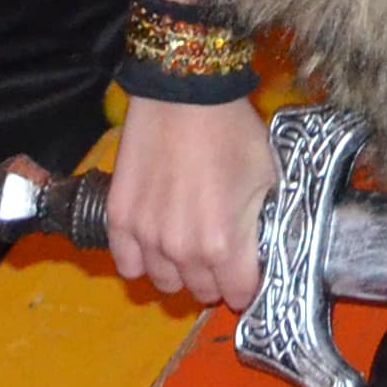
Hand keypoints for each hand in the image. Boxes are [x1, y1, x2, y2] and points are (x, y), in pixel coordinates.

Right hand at [100, 92, 274, 307]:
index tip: (248, 268)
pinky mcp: (119, 219)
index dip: (247, 282)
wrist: (184, 93)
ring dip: (178, 270)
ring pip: (164, 282)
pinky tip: (153, 239)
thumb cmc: (233, 131)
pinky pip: (127, 264)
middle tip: (219, 249)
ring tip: (186, 243)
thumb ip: (262, 225)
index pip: (238, 294)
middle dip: (214, 276)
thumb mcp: (268, 179)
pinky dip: (141, 258)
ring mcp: (145, 237)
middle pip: (201, 291)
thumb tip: (263, 250)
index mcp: (224, 244)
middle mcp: (182, 251)